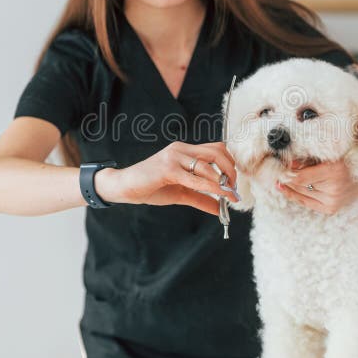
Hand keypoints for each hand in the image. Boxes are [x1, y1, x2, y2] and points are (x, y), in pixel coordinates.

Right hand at [93, 141, 237, 215]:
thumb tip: (221, 209)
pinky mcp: (168, 168)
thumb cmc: (150, 187)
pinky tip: (219, 196)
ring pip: (209, 164)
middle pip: (217, 151)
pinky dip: (211, 187)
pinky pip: (195, 178)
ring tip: (229, 194)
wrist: (124, 188)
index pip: (216, 148)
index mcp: (185, 150)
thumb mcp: (181, 193)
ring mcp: (174, 157)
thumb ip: (201, 198)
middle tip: (234, 187)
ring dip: (224, 180)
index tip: (234, 181)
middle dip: (231, 170)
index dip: (229, 163)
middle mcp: (181, 149)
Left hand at [276, 159, 357, 214]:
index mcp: (334, 171)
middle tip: (274, 172)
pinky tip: (286, 189)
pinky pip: (307, 202)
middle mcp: (334, 188)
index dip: (286, 173)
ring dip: (290, 187)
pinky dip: (296, 195)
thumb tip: (289, 164)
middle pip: (300, 185)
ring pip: (302, 193)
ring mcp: (333, 201)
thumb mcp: (328, 154)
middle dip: (286, 178)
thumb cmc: (347, 159)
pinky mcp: (331, 208)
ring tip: (279, 180)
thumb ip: (309, 159)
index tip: (277, 168)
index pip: (301, 177)